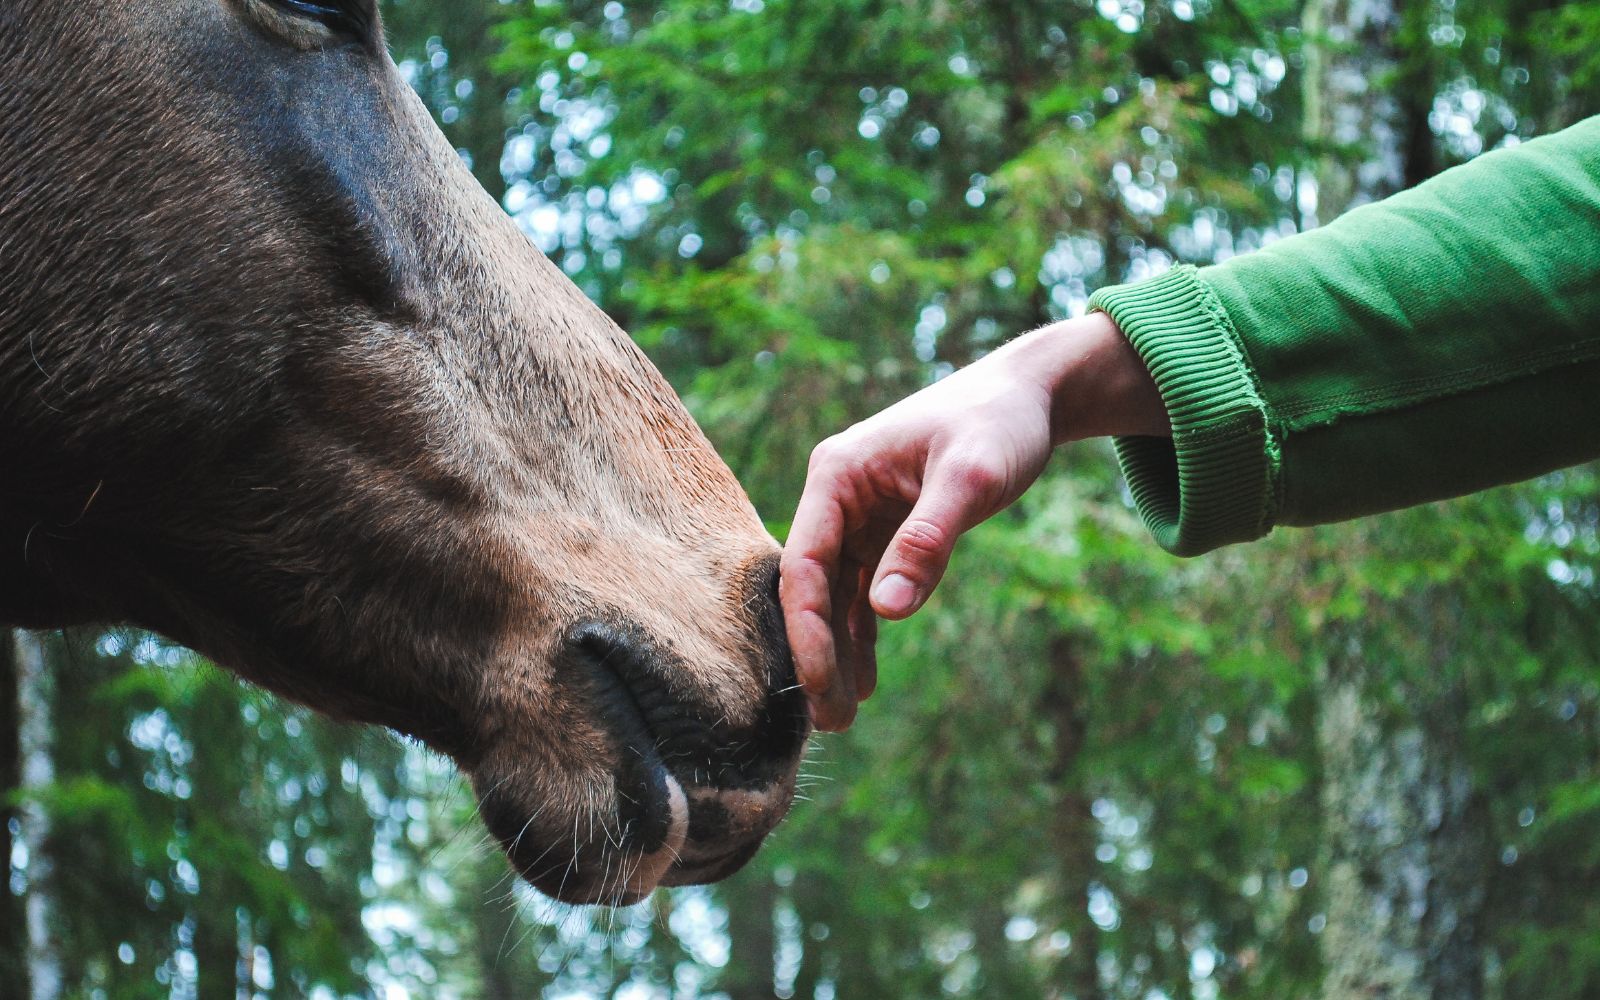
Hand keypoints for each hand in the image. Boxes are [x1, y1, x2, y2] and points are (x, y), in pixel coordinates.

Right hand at [779, 312, 1167, 730]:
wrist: (1029, 396)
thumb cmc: (998, 424)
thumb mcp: (972, 479)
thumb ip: (927, 541)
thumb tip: (886, 612)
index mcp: (837, 474)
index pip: (804, 563)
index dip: (808, 628)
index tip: (821, 684)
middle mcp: (836, 496)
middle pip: (812, 587)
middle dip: (818, 654)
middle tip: (832, 723)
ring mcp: (858, 515)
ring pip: (835, 595)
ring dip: (839, 652)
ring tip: (844, 718)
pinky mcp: (884, 531)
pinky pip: (865, 590)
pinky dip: (865, 632)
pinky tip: (867, 680)